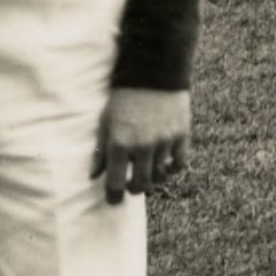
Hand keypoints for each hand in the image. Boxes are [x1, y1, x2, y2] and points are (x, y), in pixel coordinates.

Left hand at [94, 85, 190, 205]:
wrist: (153, 74)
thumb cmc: (123, 99)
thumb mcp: (105, 123)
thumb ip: (99, 151)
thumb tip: (94, 177)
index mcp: (119, 144)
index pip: (116, 183)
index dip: (114, 197)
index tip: (114, 201)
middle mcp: (142, 147)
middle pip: (141, 184)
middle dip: (134, 189)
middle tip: (131, 187)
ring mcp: (164, 142)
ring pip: (161, 175)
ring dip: (153, 179)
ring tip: (148, 173)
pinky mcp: (181, 135)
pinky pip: (179, 163)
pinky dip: (172, 168)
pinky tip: (166, 163)